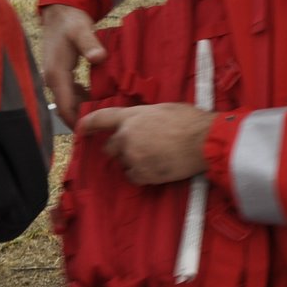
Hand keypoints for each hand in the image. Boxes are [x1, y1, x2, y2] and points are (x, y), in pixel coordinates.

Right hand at [41, 4, 104, 127]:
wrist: (60, 13)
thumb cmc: (71, 22)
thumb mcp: (82, 30)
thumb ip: (90, 44)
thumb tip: (99, 57)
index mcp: (56, 73)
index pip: (63, 106)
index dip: (75, 120)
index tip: (90, 131)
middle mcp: (52, 79)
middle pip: (65, 107)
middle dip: (80, 119)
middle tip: (102, 129)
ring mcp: (55, 77)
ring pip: (68, 101)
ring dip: (82, 110)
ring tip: (103, 118)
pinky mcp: (60, 75)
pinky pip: (70, 93)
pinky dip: (82, 99)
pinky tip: (97, 101)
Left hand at [78, 103, 214, 184]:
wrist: (205, 141)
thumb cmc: (191, 121)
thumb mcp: (164, 109)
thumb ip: (146, 117)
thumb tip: (144, 123)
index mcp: (131, 117)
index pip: (100, 118)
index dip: (88, 124)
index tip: (81, 129)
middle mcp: (126, 137)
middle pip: (110, 148)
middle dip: (120, 149)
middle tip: (139, 149)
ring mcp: (132, 157)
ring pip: (124, 164)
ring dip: (134, 162)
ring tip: (155, 159)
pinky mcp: (142, 174)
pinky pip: (134, 177)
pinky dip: (143, 175)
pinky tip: (158, 169)